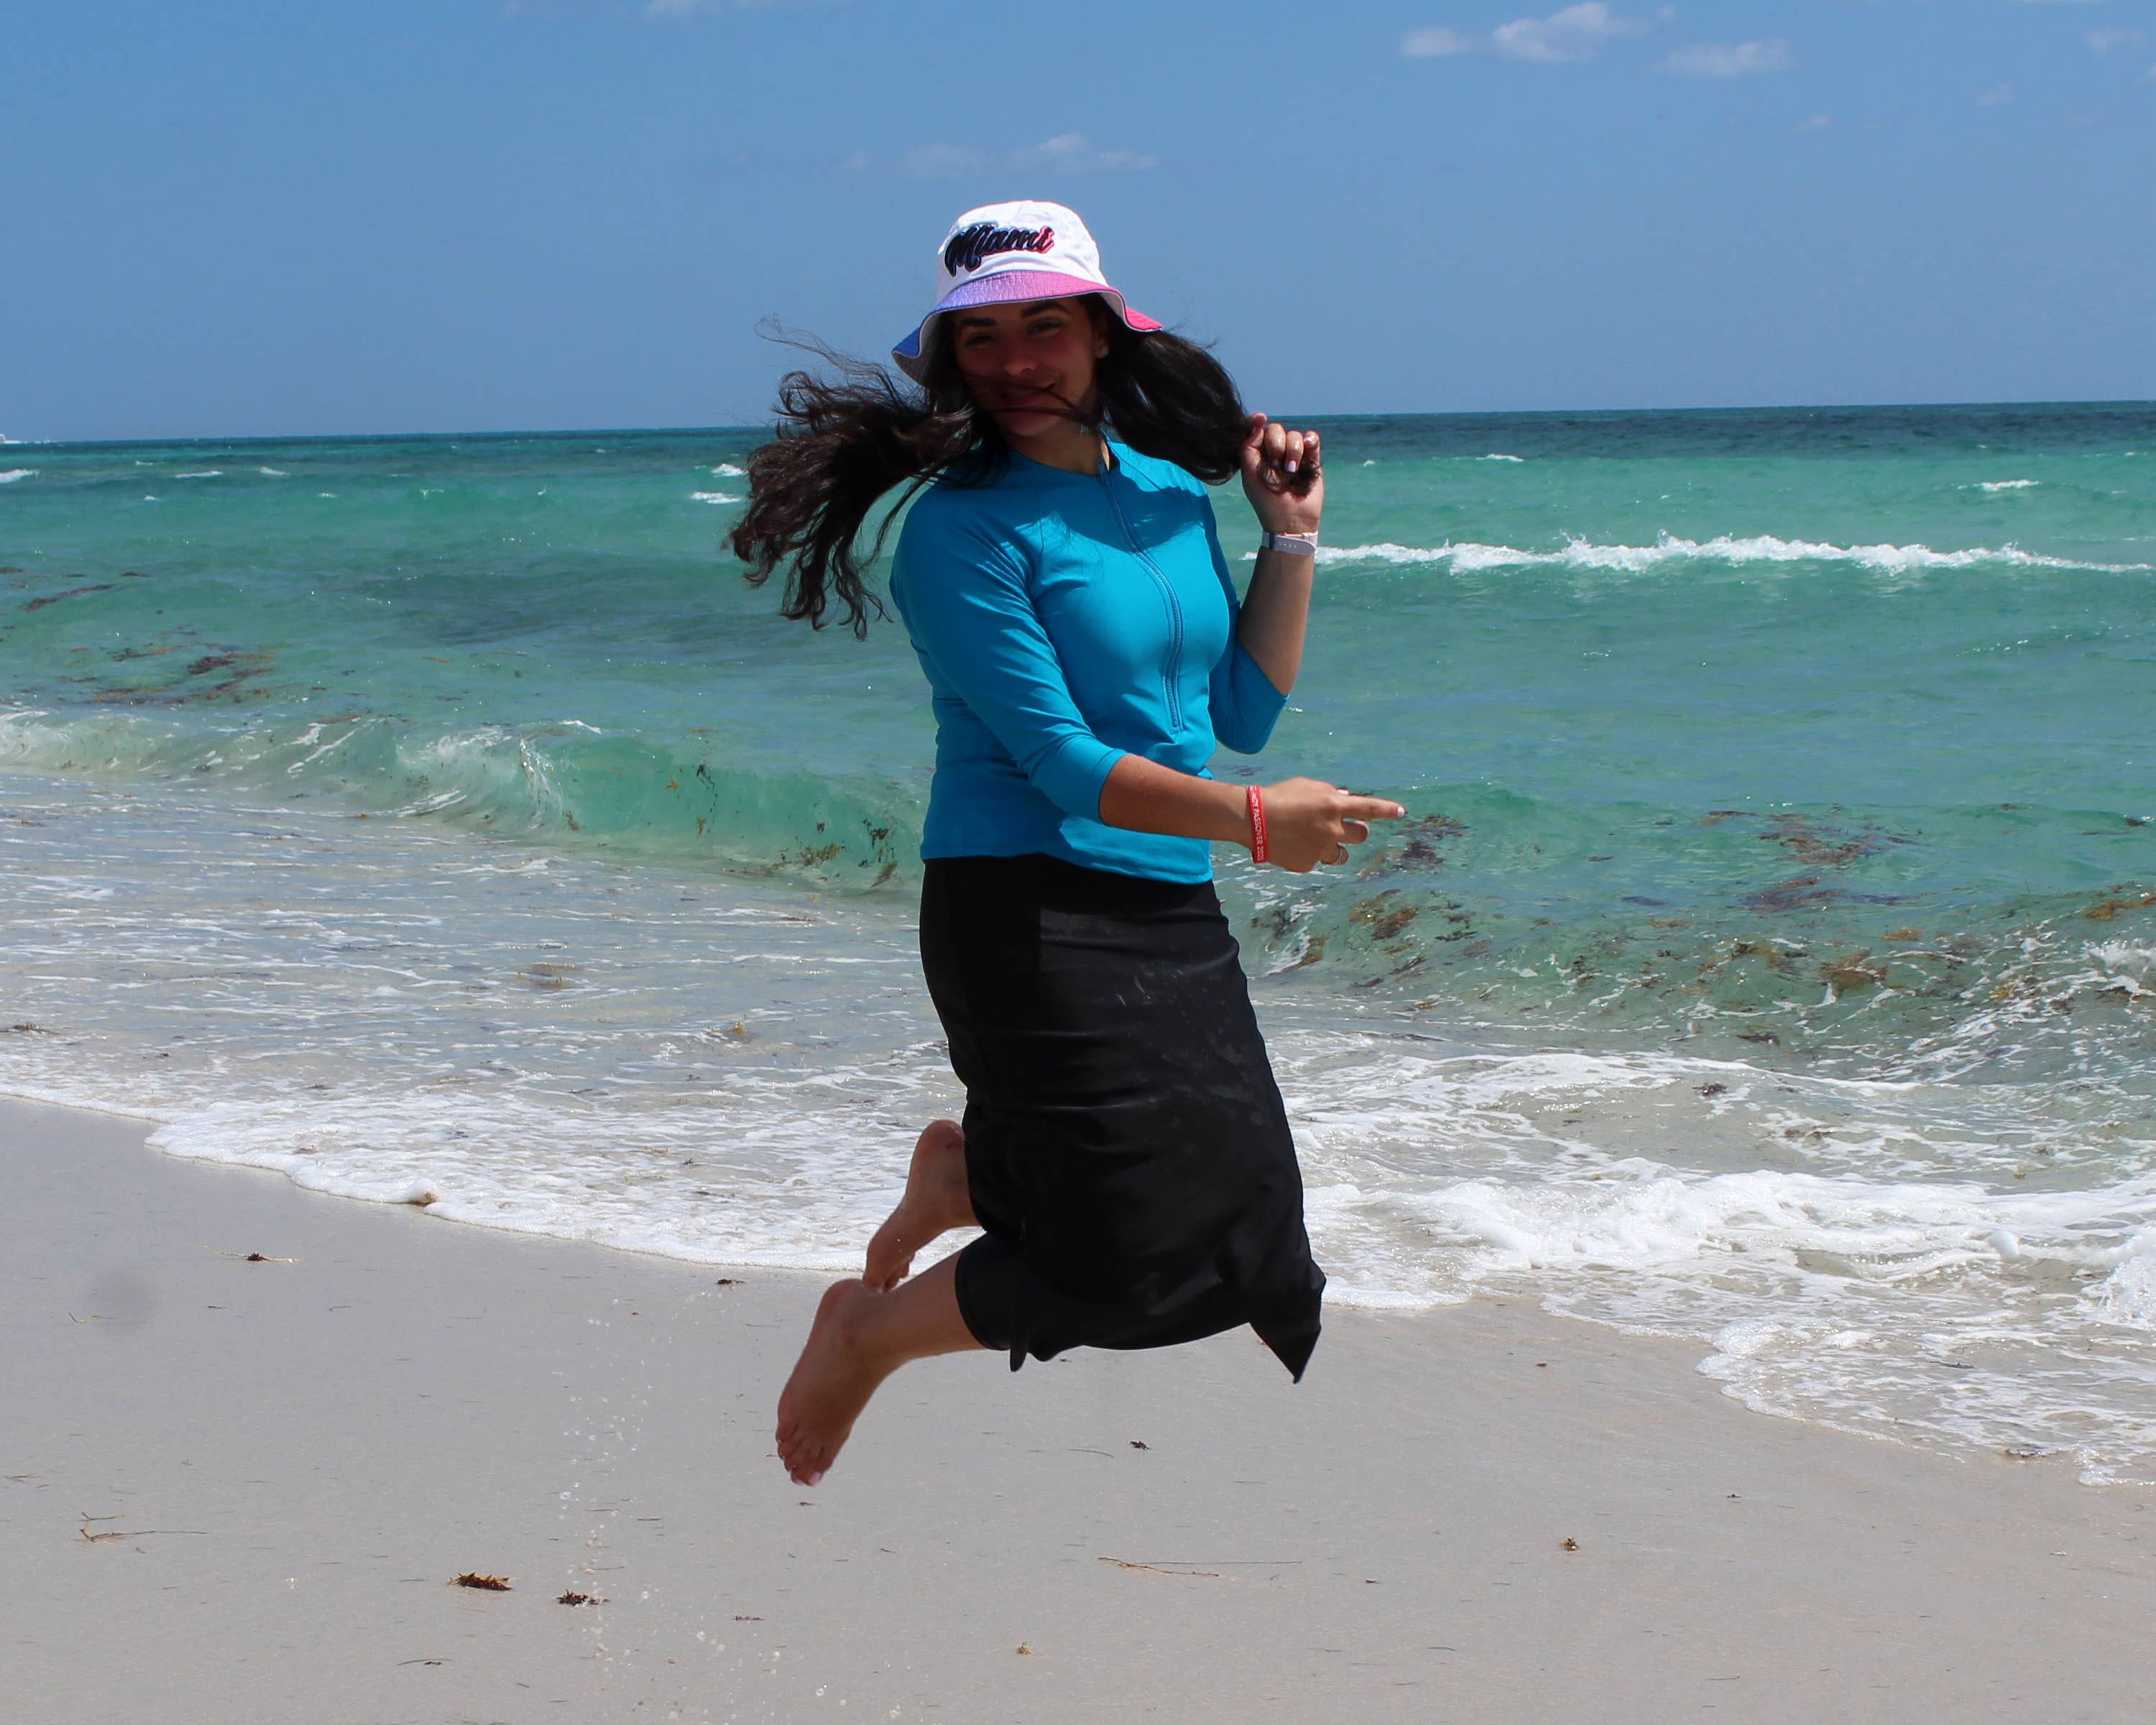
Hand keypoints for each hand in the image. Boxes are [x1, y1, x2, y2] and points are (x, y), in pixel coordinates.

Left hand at [1239, 414, 1322, 535]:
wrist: (1290, 520)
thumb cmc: (1266, 500)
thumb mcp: (1250, 474)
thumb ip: (1248, 447)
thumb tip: (1258, 423)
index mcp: (1258, 455)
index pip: (1257, 430)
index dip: (1257, 421)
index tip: (1260, 418)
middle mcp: (1276, 452)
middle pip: (1276, 429)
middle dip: (1276, 443)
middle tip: (1276, 464)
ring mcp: (1294, 455)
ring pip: (1295, 435)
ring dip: (1293, 449)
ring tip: (1291, 470)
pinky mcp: (1311, 460)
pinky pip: (1312, 439)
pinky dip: (1310, 439)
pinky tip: (1308, 447)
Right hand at [1255, 777, 1402, 872]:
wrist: (1252, 820)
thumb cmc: (1279, 796)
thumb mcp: (1307, 786)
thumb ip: (1330, 793)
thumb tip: (1345, 798)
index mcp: (1334, 805)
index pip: (1370, 807)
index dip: (1388, 810)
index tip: (1401, 812)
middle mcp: (1332, 829)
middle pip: (1361, 835)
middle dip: (1357, 831)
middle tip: (1346, 828)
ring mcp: (1320, 849)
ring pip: (1340, 854)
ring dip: (1334, 847)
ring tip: (1313, 838)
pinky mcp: (1307, 864)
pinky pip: (1315, 860)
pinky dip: (1308, 853)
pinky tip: (1292, 845)